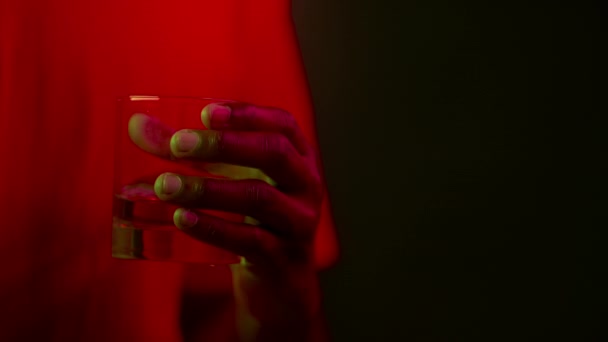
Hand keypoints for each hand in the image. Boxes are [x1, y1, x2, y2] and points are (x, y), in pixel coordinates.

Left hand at [133, 102, 325, 339]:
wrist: (279, 283)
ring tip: (165, 185)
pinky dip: (213, 227)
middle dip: (224, 145)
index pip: (284, 125)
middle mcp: (306, 186)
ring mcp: (299, 222)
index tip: (207, 113)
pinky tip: (181, 219)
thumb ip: (188, 153)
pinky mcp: (283, 257)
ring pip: (258, 196)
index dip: (248, 114)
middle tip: (177, 145)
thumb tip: (138, 126)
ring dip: (207, 189)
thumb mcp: (228, 180)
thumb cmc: (253, 219)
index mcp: (300, 159)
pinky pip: (250, 239)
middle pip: (274, 153)